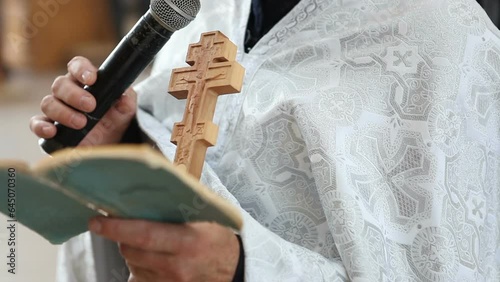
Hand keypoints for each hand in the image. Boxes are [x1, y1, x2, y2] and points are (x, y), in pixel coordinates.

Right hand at [29, 56, 137, 145]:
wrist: (108, 146)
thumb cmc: (114, 121)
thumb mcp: (125, 111)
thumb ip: (127, 101)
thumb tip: (124, 96)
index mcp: (85, 82)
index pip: (77, 66)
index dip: (81, 69)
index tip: (92, 79)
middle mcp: (67, 93)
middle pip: (60, 84)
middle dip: (74, 95)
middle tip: (90, 106)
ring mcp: (57, 110)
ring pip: (48, 103)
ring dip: (64, 112)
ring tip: (81, 123)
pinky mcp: (49, 128)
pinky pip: (36, 123)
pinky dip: (41, 126)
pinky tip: (52, 131)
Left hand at [89, 217, 239, 281]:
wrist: (234, 269)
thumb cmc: (219, 239)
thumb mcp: (204, 218)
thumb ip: (176, 209)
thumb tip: (142, 196)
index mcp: (188, 241)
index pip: (143, 234)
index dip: (116, 228)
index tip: (97, 221)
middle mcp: (177, 266)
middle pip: (131, 251)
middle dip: (120, 236)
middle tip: (117, 223)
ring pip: (132, 265)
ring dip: (131, 251)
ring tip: (147, 241)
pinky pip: (140, 279)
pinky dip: (140, 266)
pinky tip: (153, 258)